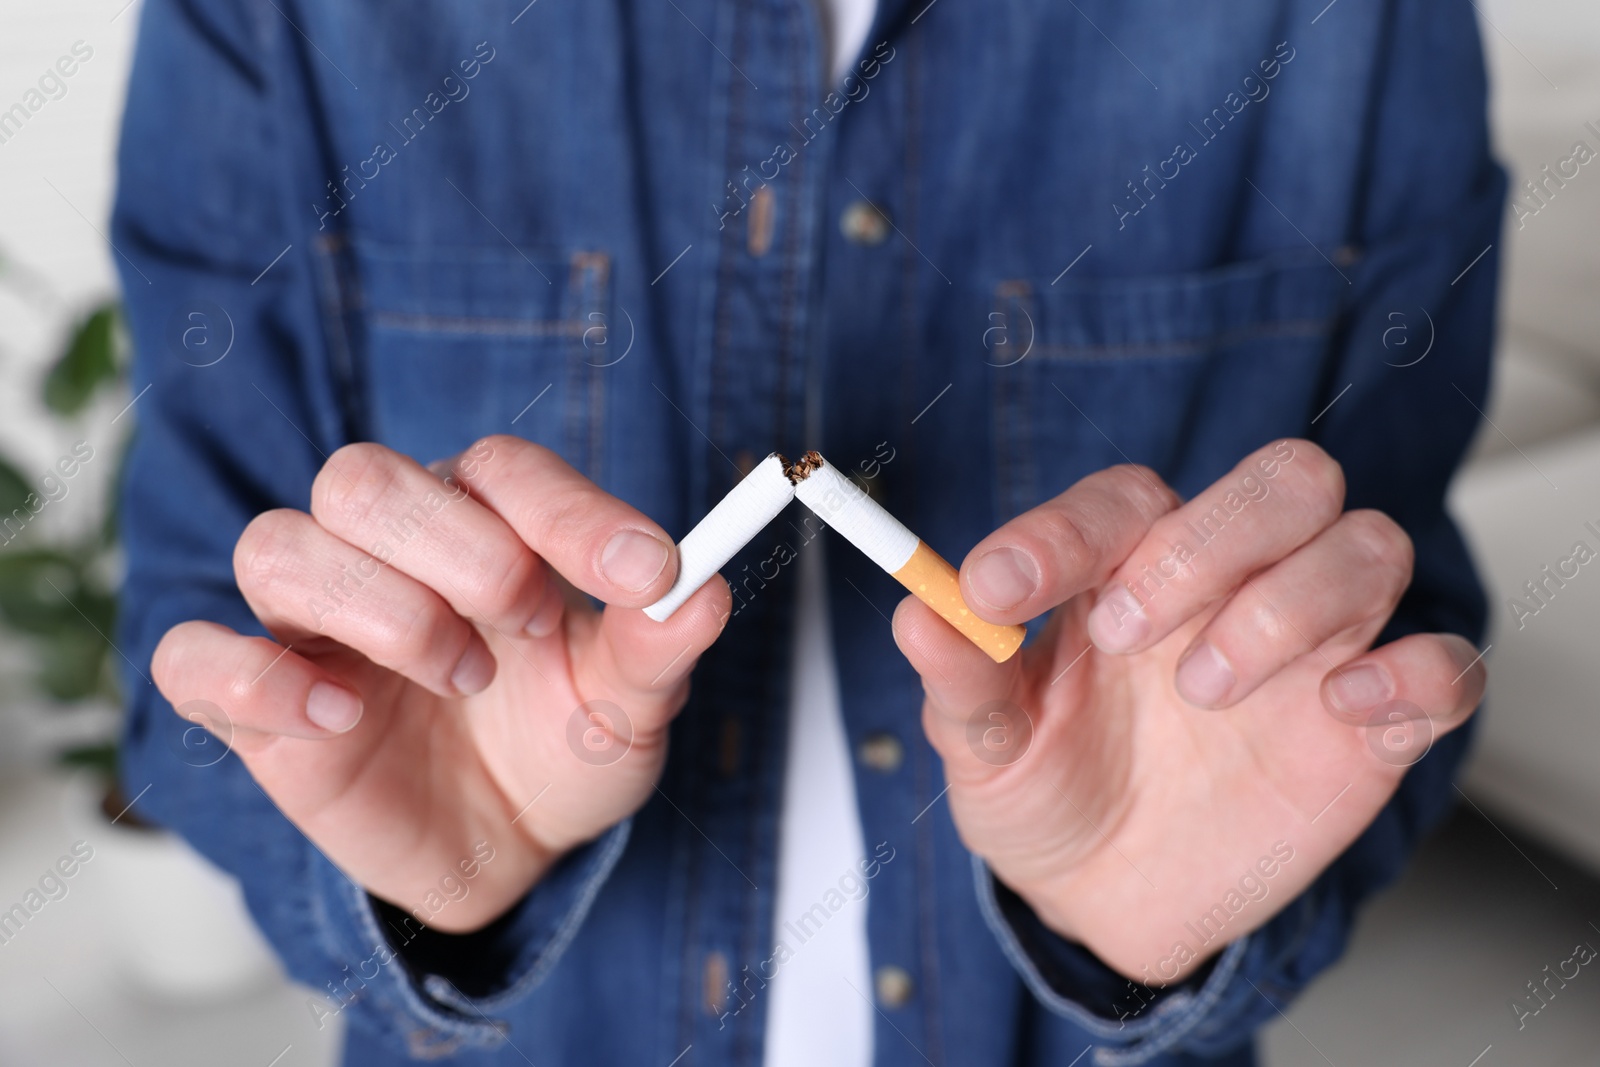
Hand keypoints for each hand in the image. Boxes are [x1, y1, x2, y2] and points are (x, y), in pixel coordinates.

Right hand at [152, 436, 727, 931]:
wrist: (509, 847)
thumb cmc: (561, 748)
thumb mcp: (627, 707)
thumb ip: (657, 646)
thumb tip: (705, 591)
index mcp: (483, 528)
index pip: (499, 468)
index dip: (569, 511)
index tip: (646, 573)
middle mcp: (387, 555)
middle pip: (362, 478)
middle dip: (455, 545)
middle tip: (524, 621)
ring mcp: (312, 626)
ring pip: (276, 546)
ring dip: (376, 606)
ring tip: (458, 675)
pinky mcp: (258, 706)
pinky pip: (195, 659)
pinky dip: (257, 680)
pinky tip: (343, 719)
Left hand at [892, 439, 1483, 983]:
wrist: (1101, 896)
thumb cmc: (1047, 789)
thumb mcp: (985, 748)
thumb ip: (963, 680)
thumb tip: (918, 613)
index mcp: (1128, 565)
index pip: (1122, 501)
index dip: (1062, 533)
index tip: (995, 592)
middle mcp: (1230, 582)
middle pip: (1282, 480)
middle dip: (1209, 541)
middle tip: (1127, 632)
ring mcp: (1311, 647)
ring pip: (1365, 546)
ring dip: (1287, 603)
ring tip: (1203, 690)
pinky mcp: (1372, 726)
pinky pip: (1444, 665)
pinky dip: (1411, 672)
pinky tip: (1338, 708)